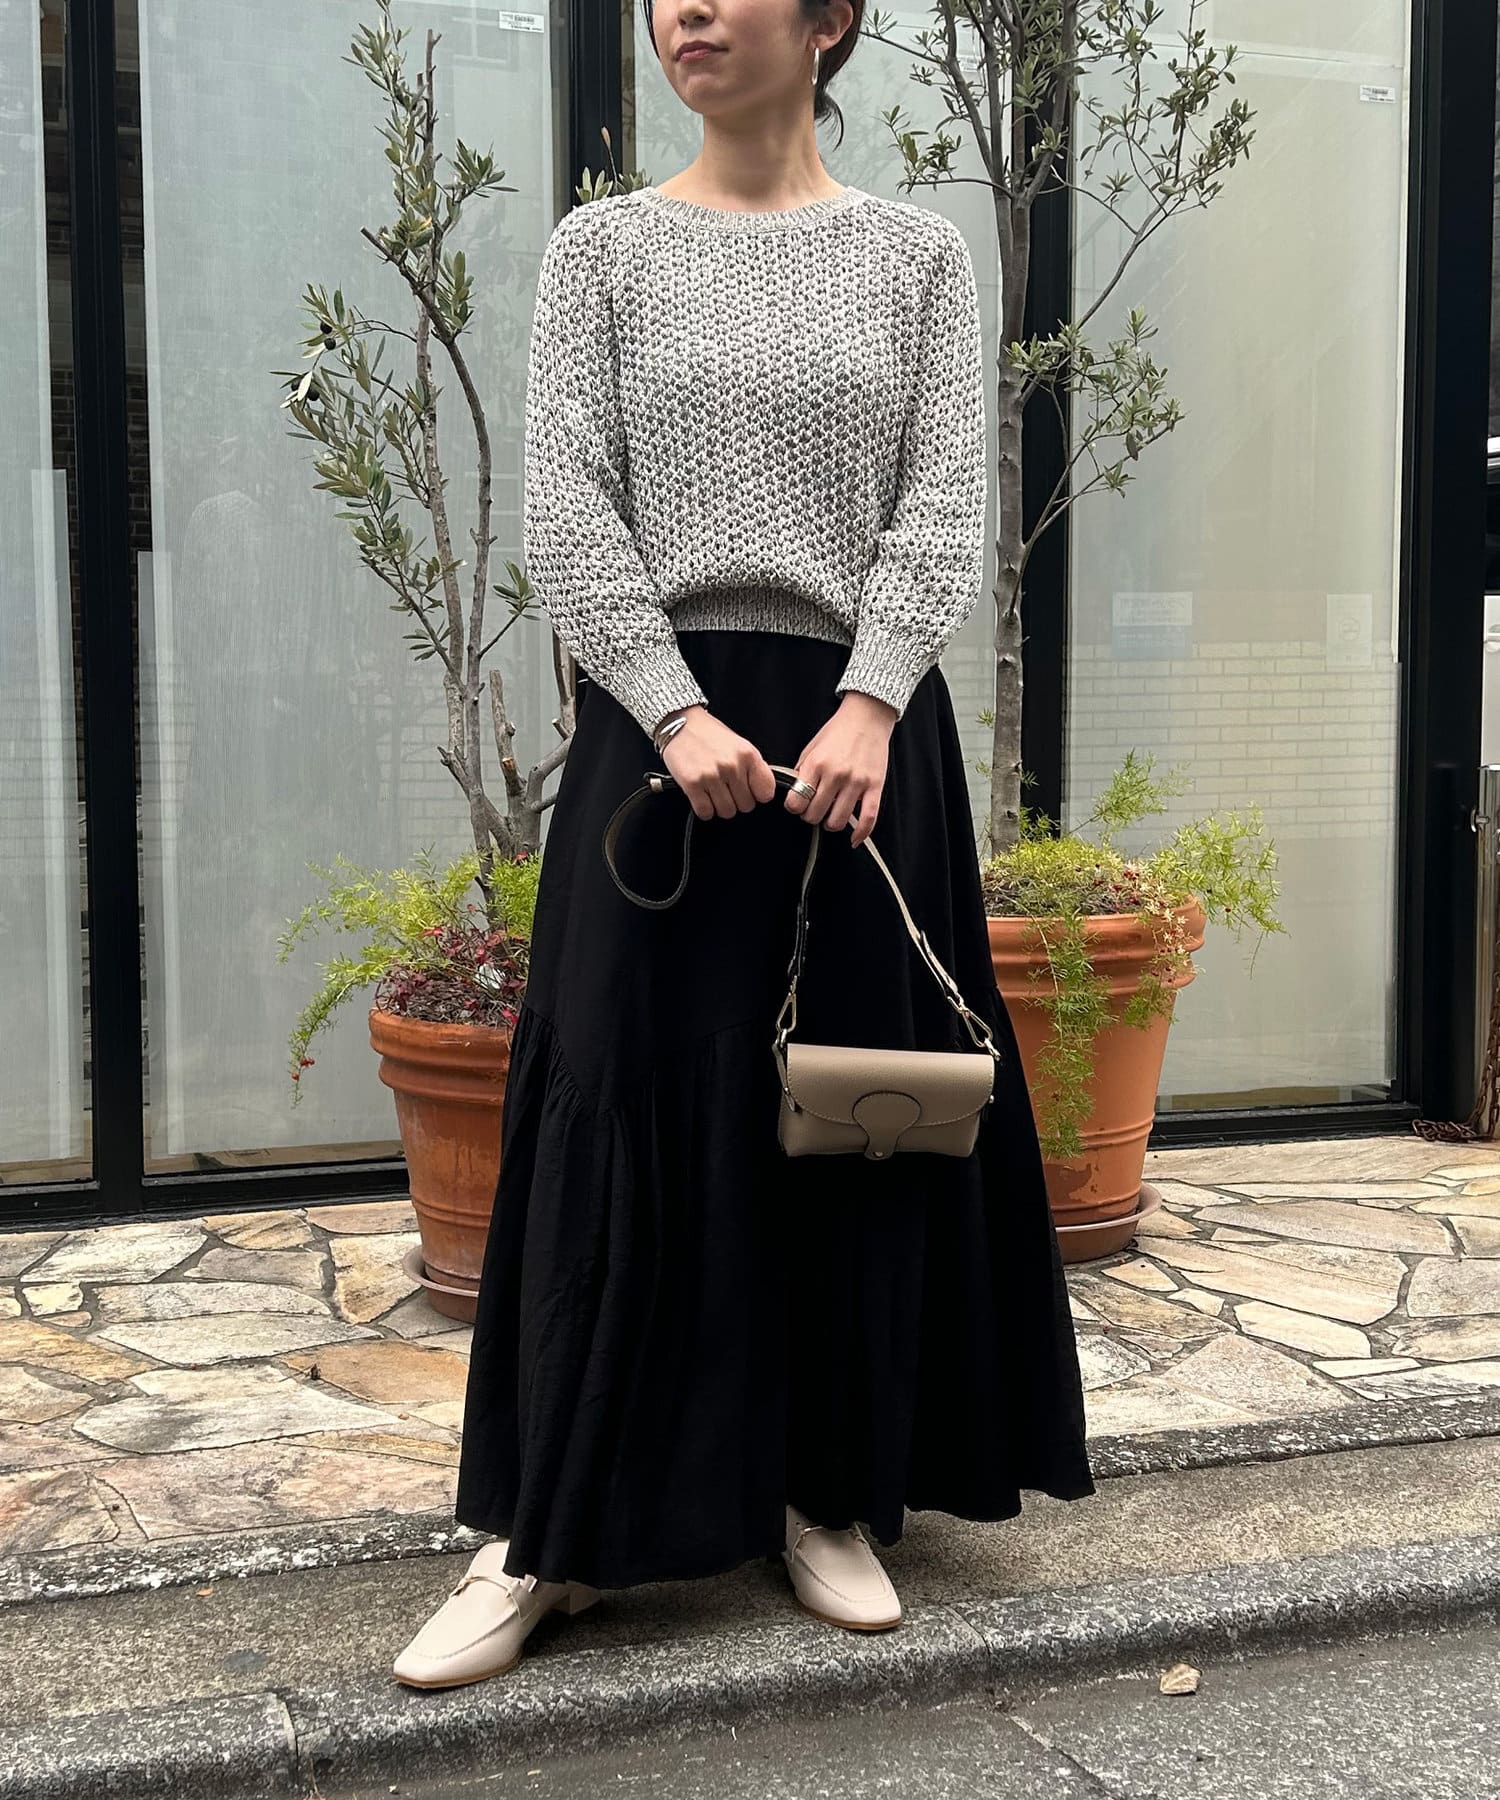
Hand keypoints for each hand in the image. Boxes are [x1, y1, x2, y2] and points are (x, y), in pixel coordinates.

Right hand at [659, 705, 778, 818]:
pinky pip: (705, 812)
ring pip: (727, 812)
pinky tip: (701, 795)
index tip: (749, 790)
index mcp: (748, 755)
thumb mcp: (739, 745)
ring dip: (719, 806)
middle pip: (746, 806)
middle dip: (736, 800)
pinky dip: (704, 809)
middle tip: (726, 788)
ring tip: (712, 790)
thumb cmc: (709, 734)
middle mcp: (732, 766)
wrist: (680, 722)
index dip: (756, 794)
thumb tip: (761, 793)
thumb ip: (752, 768)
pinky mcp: (692, 784)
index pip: (766, 793)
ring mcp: (712, 776)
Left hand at [782, 692, 895, 848]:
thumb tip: (794, 794)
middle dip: (811, 817)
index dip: (794, 807)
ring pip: (838, 821)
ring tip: (830, 817)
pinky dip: (860, 833)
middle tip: (814, 811)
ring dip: (831, 824)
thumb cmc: (837, 732)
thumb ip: (802, 771)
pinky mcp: (875, 787)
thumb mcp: (811, 748)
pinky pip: (868, 818)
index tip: (797, 805)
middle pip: (815, 814)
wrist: (867, 716)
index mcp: (816, 764)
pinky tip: (854, 840)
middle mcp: (835, 774)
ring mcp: (856, 782)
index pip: (796, 801)